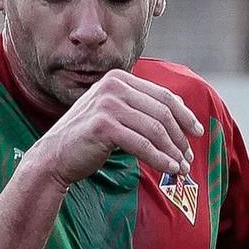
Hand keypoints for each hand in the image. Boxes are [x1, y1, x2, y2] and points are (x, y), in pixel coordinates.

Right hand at [25, 70, 204, 190]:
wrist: (52, 159)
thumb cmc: (85, 141)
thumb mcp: (113, 116)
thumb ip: (138, 108)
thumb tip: (178, 110)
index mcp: (118, 79)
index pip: (162, 95)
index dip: (184, 115)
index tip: (196, 131)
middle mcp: (113, 86)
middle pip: (162, 112)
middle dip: (180, 137)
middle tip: (189, 156)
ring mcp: (108, 104)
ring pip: (154, 129)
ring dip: (172, 151)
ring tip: (181, 168)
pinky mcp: (104, 126)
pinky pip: (142, 144)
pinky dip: (159, 158)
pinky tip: (169, 169)